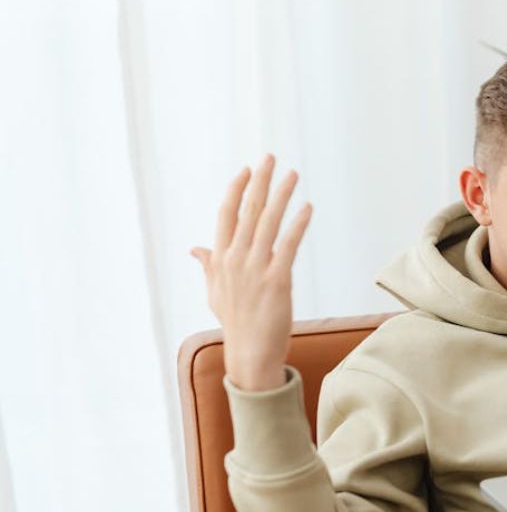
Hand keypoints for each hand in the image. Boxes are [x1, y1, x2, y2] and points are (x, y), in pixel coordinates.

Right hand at [191, 154, 312, 390]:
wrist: (250, 353)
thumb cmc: (236, 323)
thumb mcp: (216, 292)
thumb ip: (208, 266)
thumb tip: (195, 248)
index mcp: (221, 259)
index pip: (226, 215)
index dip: (237, 190)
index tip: (248, 170)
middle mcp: (236, 259)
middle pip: (248, 211)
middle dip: (261, 182)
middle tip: (271, 157)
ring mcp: (256, 269)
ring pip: (268, 223)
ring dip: (282, 195)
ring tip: (293, 174)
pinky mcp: (277, 281)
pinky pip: (288, 246)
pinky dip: (298, 225)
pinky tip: (307, 207)